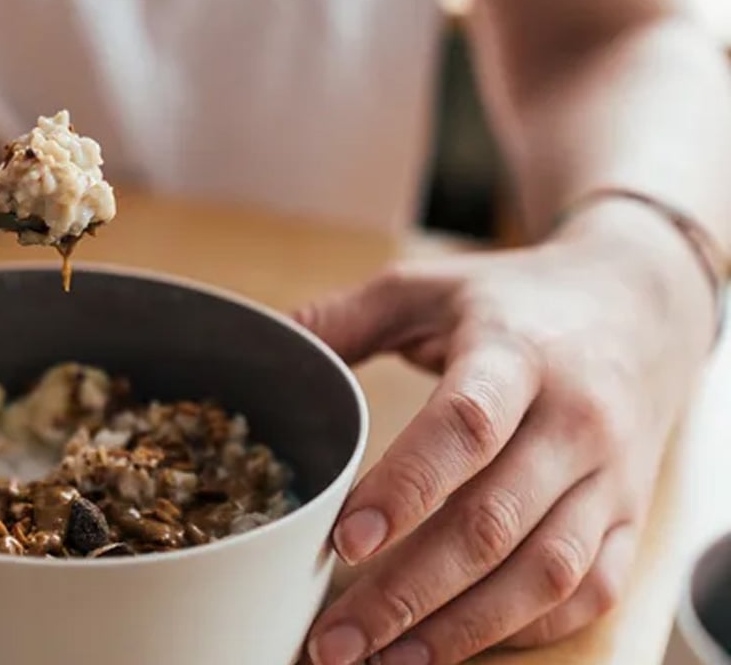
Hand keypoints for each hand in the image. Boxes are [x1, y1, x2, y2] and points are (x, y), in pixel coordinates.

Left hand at [295, 201, 716, 664]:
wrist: (641, 308)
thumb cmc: (516, 303)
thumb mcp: (430, 286)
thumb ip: (347, 317)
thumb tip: (271, 344)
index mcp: (516, 354)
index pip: (465, 427)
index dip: (405, 488)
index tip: (344, 541)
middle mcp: (573, 420)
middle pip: (493, 521)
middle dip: (408, 591)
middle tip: (336, 638)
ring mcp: (608, 476)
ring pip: (544, 572)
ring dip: (460, 628)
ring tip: (383, 661)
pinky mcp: (627, 516)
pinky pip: (586, 591)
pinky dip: (521, 629)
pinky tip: (453, 645)